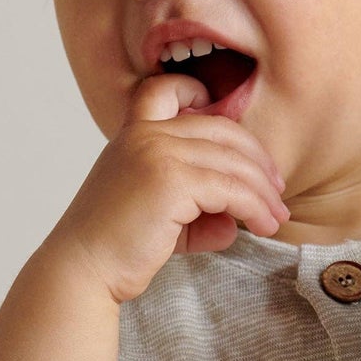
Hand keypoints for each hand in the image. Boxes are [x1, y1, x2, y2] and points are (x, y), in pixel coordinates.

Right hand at [45, 72, 289, 304]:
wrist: (84, 270)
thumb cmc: (120, 247)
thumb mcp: (163, 214)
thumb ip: (199, 207)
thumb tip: (236, 220)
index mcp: (134, 134)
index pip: (164, 90)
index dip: (197, 93)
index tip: (227, 123)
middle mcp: (145, 135)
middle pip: (222, 130)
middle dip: (258, 160)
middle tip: (276, 190)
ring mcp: (157, 152)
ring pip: (234, 162)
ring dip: (264, 192)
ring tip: (276, 217)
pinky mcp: (171, 180)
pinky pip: (232, 189)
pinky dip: (256, 207)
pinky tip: (263, 225)